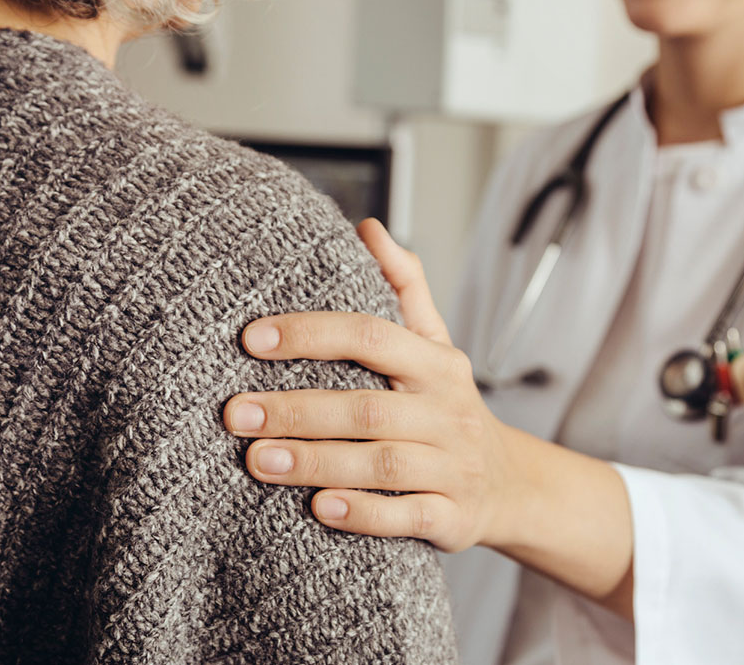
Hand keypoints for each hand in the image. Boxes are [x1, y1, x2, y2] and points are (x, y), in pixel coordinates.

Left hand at [225, 219, 526, 552]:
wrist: (509, 485)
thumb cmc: (448, 408)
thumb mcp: (436, 346)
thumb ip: (403, 288)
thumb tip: (368, 228)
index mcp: (437, 364)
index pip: (372, 337)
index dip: (311, 334)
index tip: (252, 338)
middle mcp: (447, 412)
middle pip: (368, 407)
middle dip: (297, 409)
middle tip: (235, 412)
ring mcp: (452, 466)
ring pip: (382, 464)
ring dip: (317, 461)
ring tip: (257, 460)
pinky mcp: (453, 516)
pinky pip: (408, 516)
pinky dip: (364, 513)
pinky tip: (319, 509)